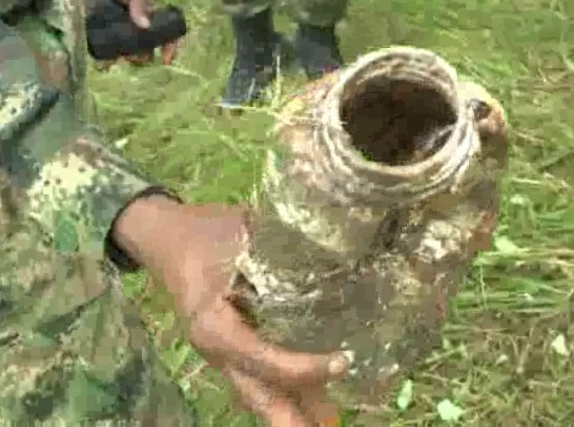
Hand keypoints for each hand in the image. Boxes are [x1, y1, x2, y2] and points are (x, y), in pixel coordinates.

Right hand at [112, 195, 348, 426]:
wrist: (164, 234)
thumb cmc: (202, 231)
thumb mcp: (238, 233)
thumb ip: (279, 246)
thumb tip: (330, 248)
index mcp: (214, 325)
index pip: (264, 359)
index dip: (304, 368)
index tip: (344, 361)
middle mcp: (216, 348)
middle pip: (257, 394)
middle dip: (291, 419)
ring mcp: (220, 352)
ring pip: (257, 392)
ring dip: (291, 410)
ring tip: (327, 423)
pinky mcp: (229, 346)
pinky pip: (257, 376)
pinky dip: (283, 390)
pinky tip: (312, 399)